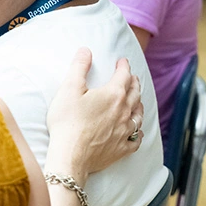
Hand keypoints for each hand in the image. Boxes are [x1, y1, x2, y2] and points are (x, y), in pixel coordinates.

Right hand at [45, 48, 142, 184]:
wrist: (70, 155)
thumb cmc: (67, 122)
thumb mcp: (69, 89)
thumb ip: (79, 67)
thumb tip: (86, 50)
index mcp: (113, 95)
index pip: (124, 75)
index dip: (123, 66)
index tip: (122, 61)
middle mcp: (124, 111)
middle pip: (134, 93)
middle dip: (134, 82)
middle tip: (132, 77)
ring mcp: (125, 131)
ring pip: (139, 114)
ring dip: (138, 103)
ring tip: (136, 99)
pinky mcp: (122, 148)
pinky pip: (137, 138)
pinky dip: (138, 131)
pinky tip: (136, 130)